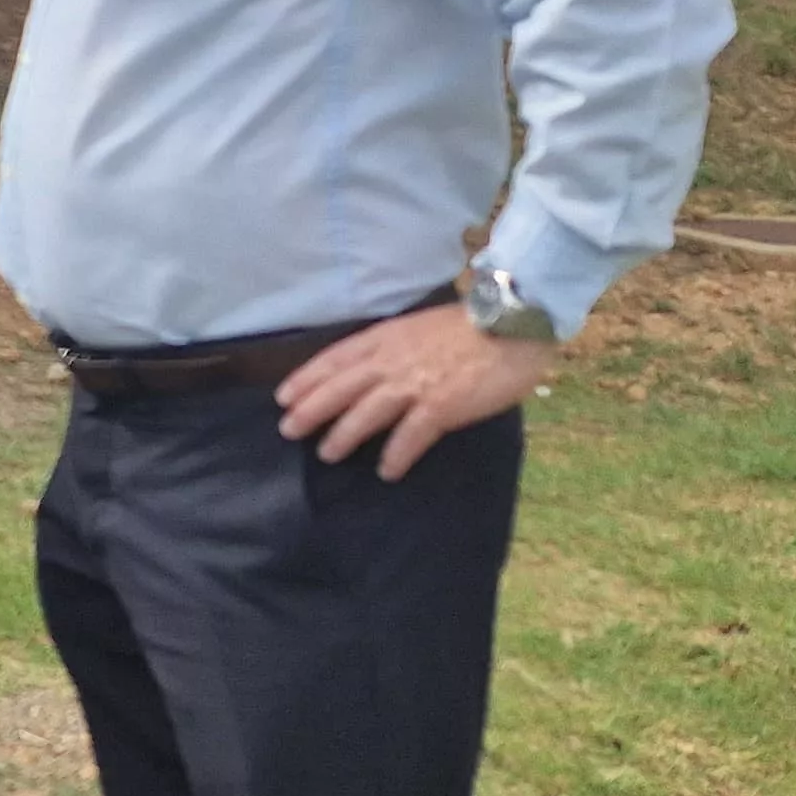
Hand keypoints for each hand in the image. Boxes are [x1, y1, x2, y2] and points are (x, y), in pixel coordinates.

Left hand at [276, 305, 552, 480]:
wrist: (512, 324)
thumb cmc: (470, 327)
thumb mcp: (416, 327)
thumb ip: (392, 346)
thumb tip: (372, 366)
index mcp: (385, 338)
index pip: (334, 359)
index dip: (306, 378)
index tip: (283, 396)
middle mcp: (391, 360)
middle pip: (340, 387)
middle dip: (310, 409)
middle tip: (288, 430)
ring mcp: (414, 383)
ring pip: (366, 412)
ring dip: (343, 434)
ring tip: (327, 454)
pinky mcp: (441, 405)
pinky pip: (410, 434)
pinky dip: (396, 454)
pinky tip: (387, 471)